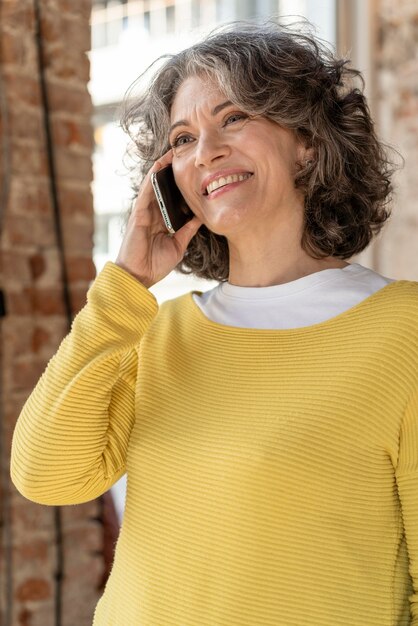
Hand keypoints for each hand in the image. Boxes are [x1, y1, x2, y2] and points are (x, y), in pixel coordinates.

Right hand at [115, 149, 202, 287]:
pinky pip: (146, 192)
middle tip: (184, 154)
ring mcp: (144, 212)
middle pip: (163, 187)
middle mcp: (152, 213)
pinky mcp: (138, 214)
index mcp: (161, 220)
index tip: (192, 170)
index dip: (179, 184)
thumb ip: (187, 230)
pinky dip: (152, 178)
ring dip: (161, 168)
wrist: (139, 277)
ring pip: (153, 185)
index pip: (171, 197)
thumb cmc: (155, 264)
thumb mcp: (178, 245)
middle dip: (171, 171)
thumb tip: (200, 217)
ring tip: (172, 152)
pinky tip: (159, 166)